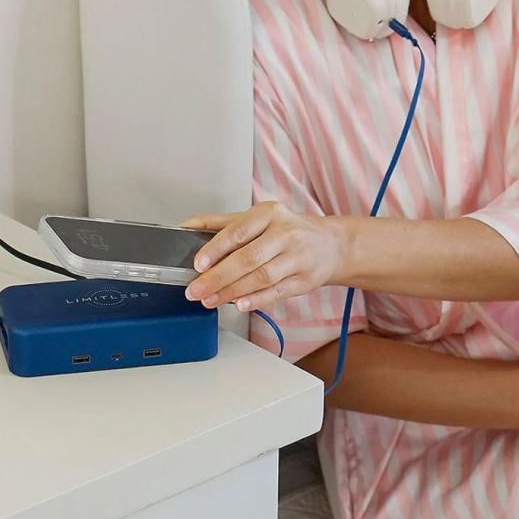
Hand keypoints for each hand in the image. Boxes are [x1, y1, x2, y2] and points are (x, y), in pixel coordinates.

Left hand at [181, 202, 347, 310]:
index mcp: (269, 214)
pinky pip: (277, 293)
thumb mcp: (256, 218)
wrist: (331, 244)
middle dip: (218, 277)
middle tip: (196, 290)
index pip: (238, 232)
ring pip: (261, 277)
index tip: (198, 264)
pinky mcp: (305, 280)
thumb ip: (220, 223)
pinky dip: (257, 300)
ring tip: (210, 300)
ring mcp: (298, 258)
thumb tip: (187, 225)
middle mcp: (285, 234)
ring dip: (232, 292)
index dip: (216, 249)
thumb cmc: (287, 230)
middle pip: (248, 258)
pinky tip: (239, 304)